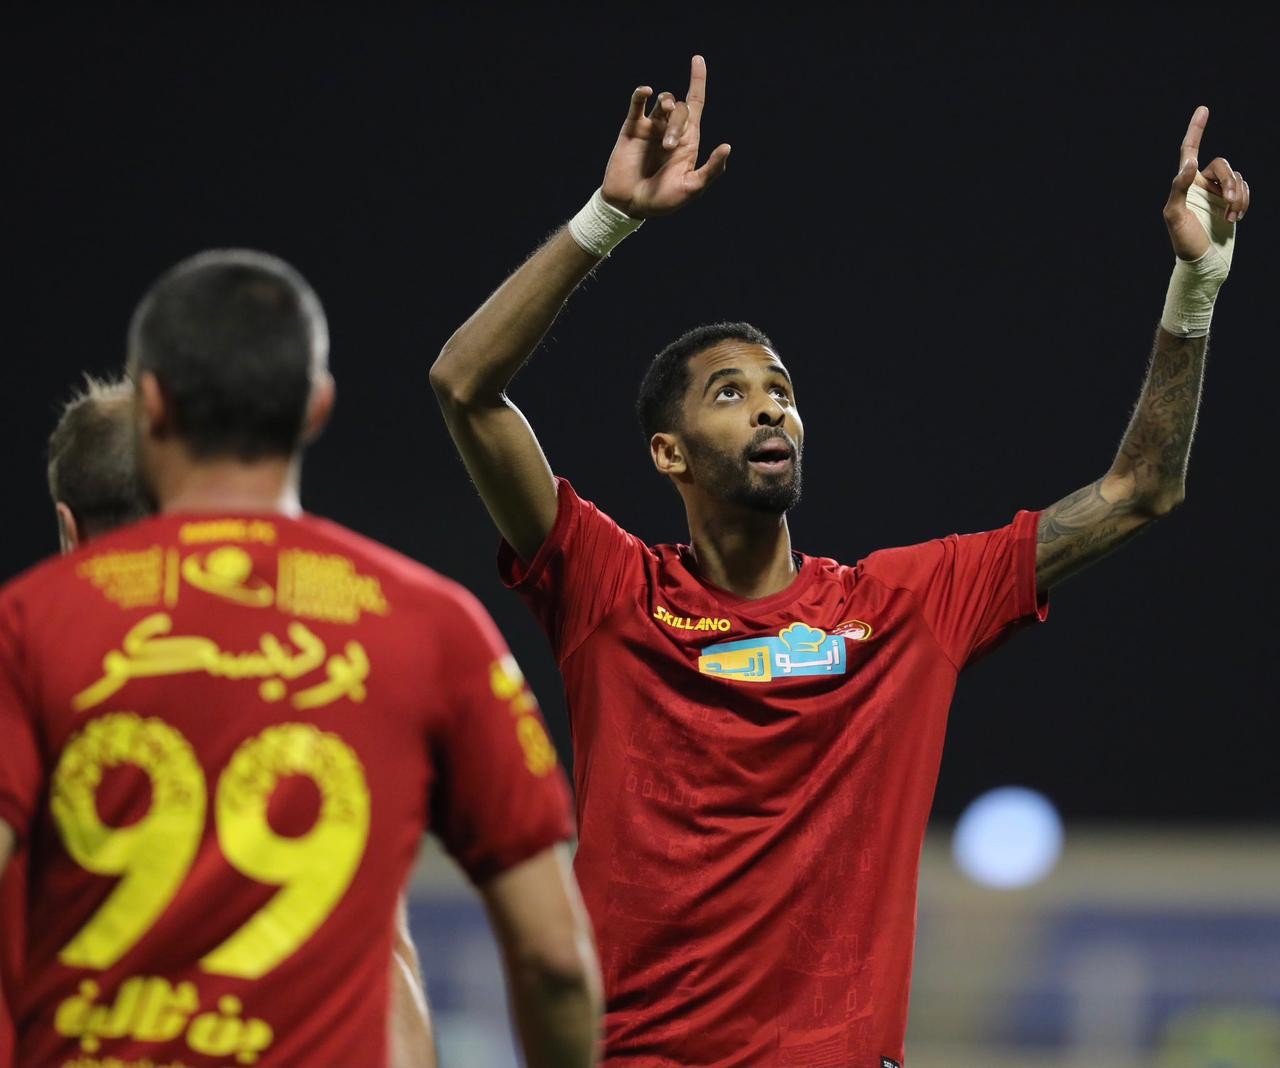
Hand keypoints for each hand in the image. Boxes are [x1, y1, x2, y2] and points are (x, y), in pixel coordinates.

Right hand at [600, 55, 731, 217]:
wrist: (630, 206)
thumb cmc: (662, 201)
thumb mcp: (692, 189)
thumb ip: (711, 170)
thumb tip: (727, 147)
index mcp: (688, 141)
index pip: (696, 103)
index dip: (698, 81)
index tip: (697, 59)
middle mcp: (670, 130)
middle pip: (681, 108)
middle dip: (677, 125)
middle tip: (668, 149)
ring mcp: (651, 128)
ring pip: (663, 103)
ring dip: (666, 111)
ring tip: (663, 138)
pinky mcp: (632, 129)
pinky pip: (638, 105)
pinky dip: (641, 95)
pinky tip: (645, 91)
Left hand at [1164, 105, 1249, 259]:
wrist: (1204, 263)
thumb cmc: (1184, 242)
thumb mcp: (1174, 215)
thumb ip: (1179, 188)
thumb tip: (1189, 163)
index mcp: (1184, 184)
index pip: (1190, 150)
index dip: (1196, 130)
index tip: (1203, 109)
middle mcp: (1201, 185)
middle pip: (1223, 165)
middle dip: (1229, 181)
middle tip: (1227, 202)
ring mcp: (1217, 193)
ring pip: (1237, 177)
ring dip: (1238, 194)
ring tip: (1231, 216)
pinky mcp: (1232, 203)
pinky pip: (1245, 189)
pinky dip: (1244, 200)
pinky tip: (1237, 217)